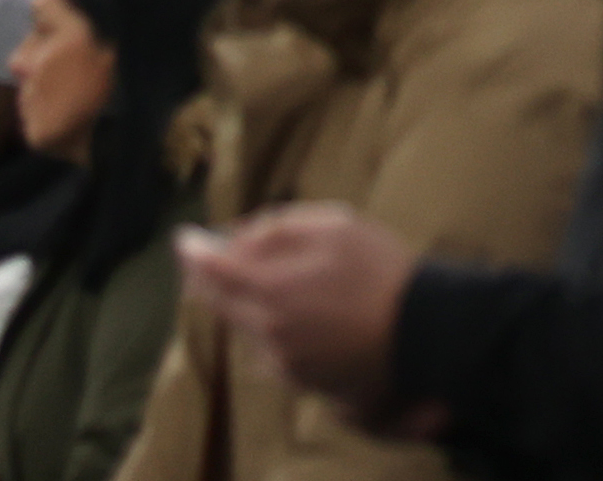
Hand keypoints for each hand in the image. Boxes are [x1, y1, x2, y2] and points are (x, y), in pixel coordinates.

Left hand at [171, 207, 422, 408]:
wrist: (419, 333)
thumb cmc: (380, 270)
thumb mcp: (335, 225)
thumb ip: (278, 228)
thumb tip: (238, 238)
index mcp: (271, 286)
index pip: (213, 269)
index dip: (193, 251)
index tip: (184, 238)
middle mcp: (265, 327)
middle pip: (218, 301)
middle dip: (205, 277)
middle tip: (201, 258)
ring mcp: (280, 357)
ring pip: (241, 325)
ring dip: (237, 301)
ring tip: (250, 280)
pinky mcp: (297, 377)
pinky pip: (264, 347)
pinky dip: (262, 326)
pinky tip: (286, 312)